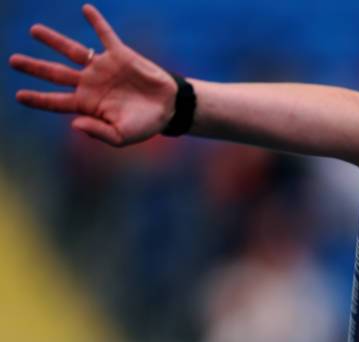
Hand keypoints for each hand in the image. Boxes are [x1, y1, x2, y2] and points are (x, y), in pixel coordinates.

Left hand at [9, 4, 176, 145]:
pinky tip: (86, 9)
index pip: (57, 101)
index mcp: (88, 104)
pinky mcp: (120, 55)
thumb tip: (73, 124)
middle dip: (35, 67)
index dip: (38, 99)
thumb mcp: (122, 136)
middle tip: (13, 61)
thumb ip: (98, 132)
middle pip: (56, 73)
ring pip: (73, 51)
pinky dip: (96, 22)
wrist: (168, 108)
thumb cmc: (145, 125)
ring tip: (34, 30)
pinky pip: (105, 35)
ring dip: (53, 41)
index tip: (20, 95)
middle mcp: (91, 84)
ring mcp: (103, 68)